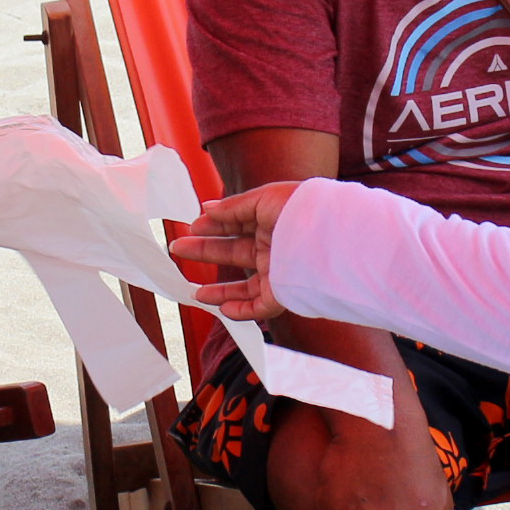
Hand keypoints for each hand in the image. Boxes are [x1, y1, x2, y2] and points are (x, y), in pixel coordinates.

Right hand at [168, 180, 307, 319]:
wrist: (330, 235)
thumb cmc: (301, 209)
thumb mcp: (264, 198)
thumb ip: (234, 207)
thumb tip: (207, 210)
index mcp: (272, 222)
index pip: (237, 225)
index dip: (213, 226)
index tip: (192, 226)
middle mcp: (275, 247)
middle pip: (234, 252)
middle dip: (206, 251)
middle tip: (179, 248)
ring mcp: (279, 271)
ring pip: (245, 286)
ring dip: (219, 290)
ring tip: (194, 292)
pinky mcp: (285, 293)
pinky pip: (260, 307)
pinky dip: (241, 311)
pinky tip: (222, 309)